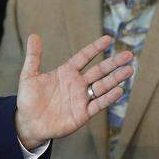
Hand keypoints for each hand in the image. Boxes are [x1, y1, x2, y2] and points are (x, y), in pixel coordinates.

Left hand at [14, 34, 133, 149]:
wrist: (28, 123)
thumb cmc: (28, 99)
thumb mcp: (29, 76)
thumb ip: (34, 57)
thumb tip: (33, 35)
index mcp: (66, 72)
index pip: (84, 57)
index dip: (95, 48)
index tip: (108, 38)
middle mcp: (77, 84)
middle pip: (99, 71)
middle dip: (114, 63)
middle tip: (129, 54)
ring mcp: (81, 98)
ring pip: (103, 86)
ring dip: (116, 79)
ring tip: (129, 70)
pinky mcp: (82, 114)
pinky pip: (98, 104)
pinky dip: (108, 98)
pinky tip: (119, 90)